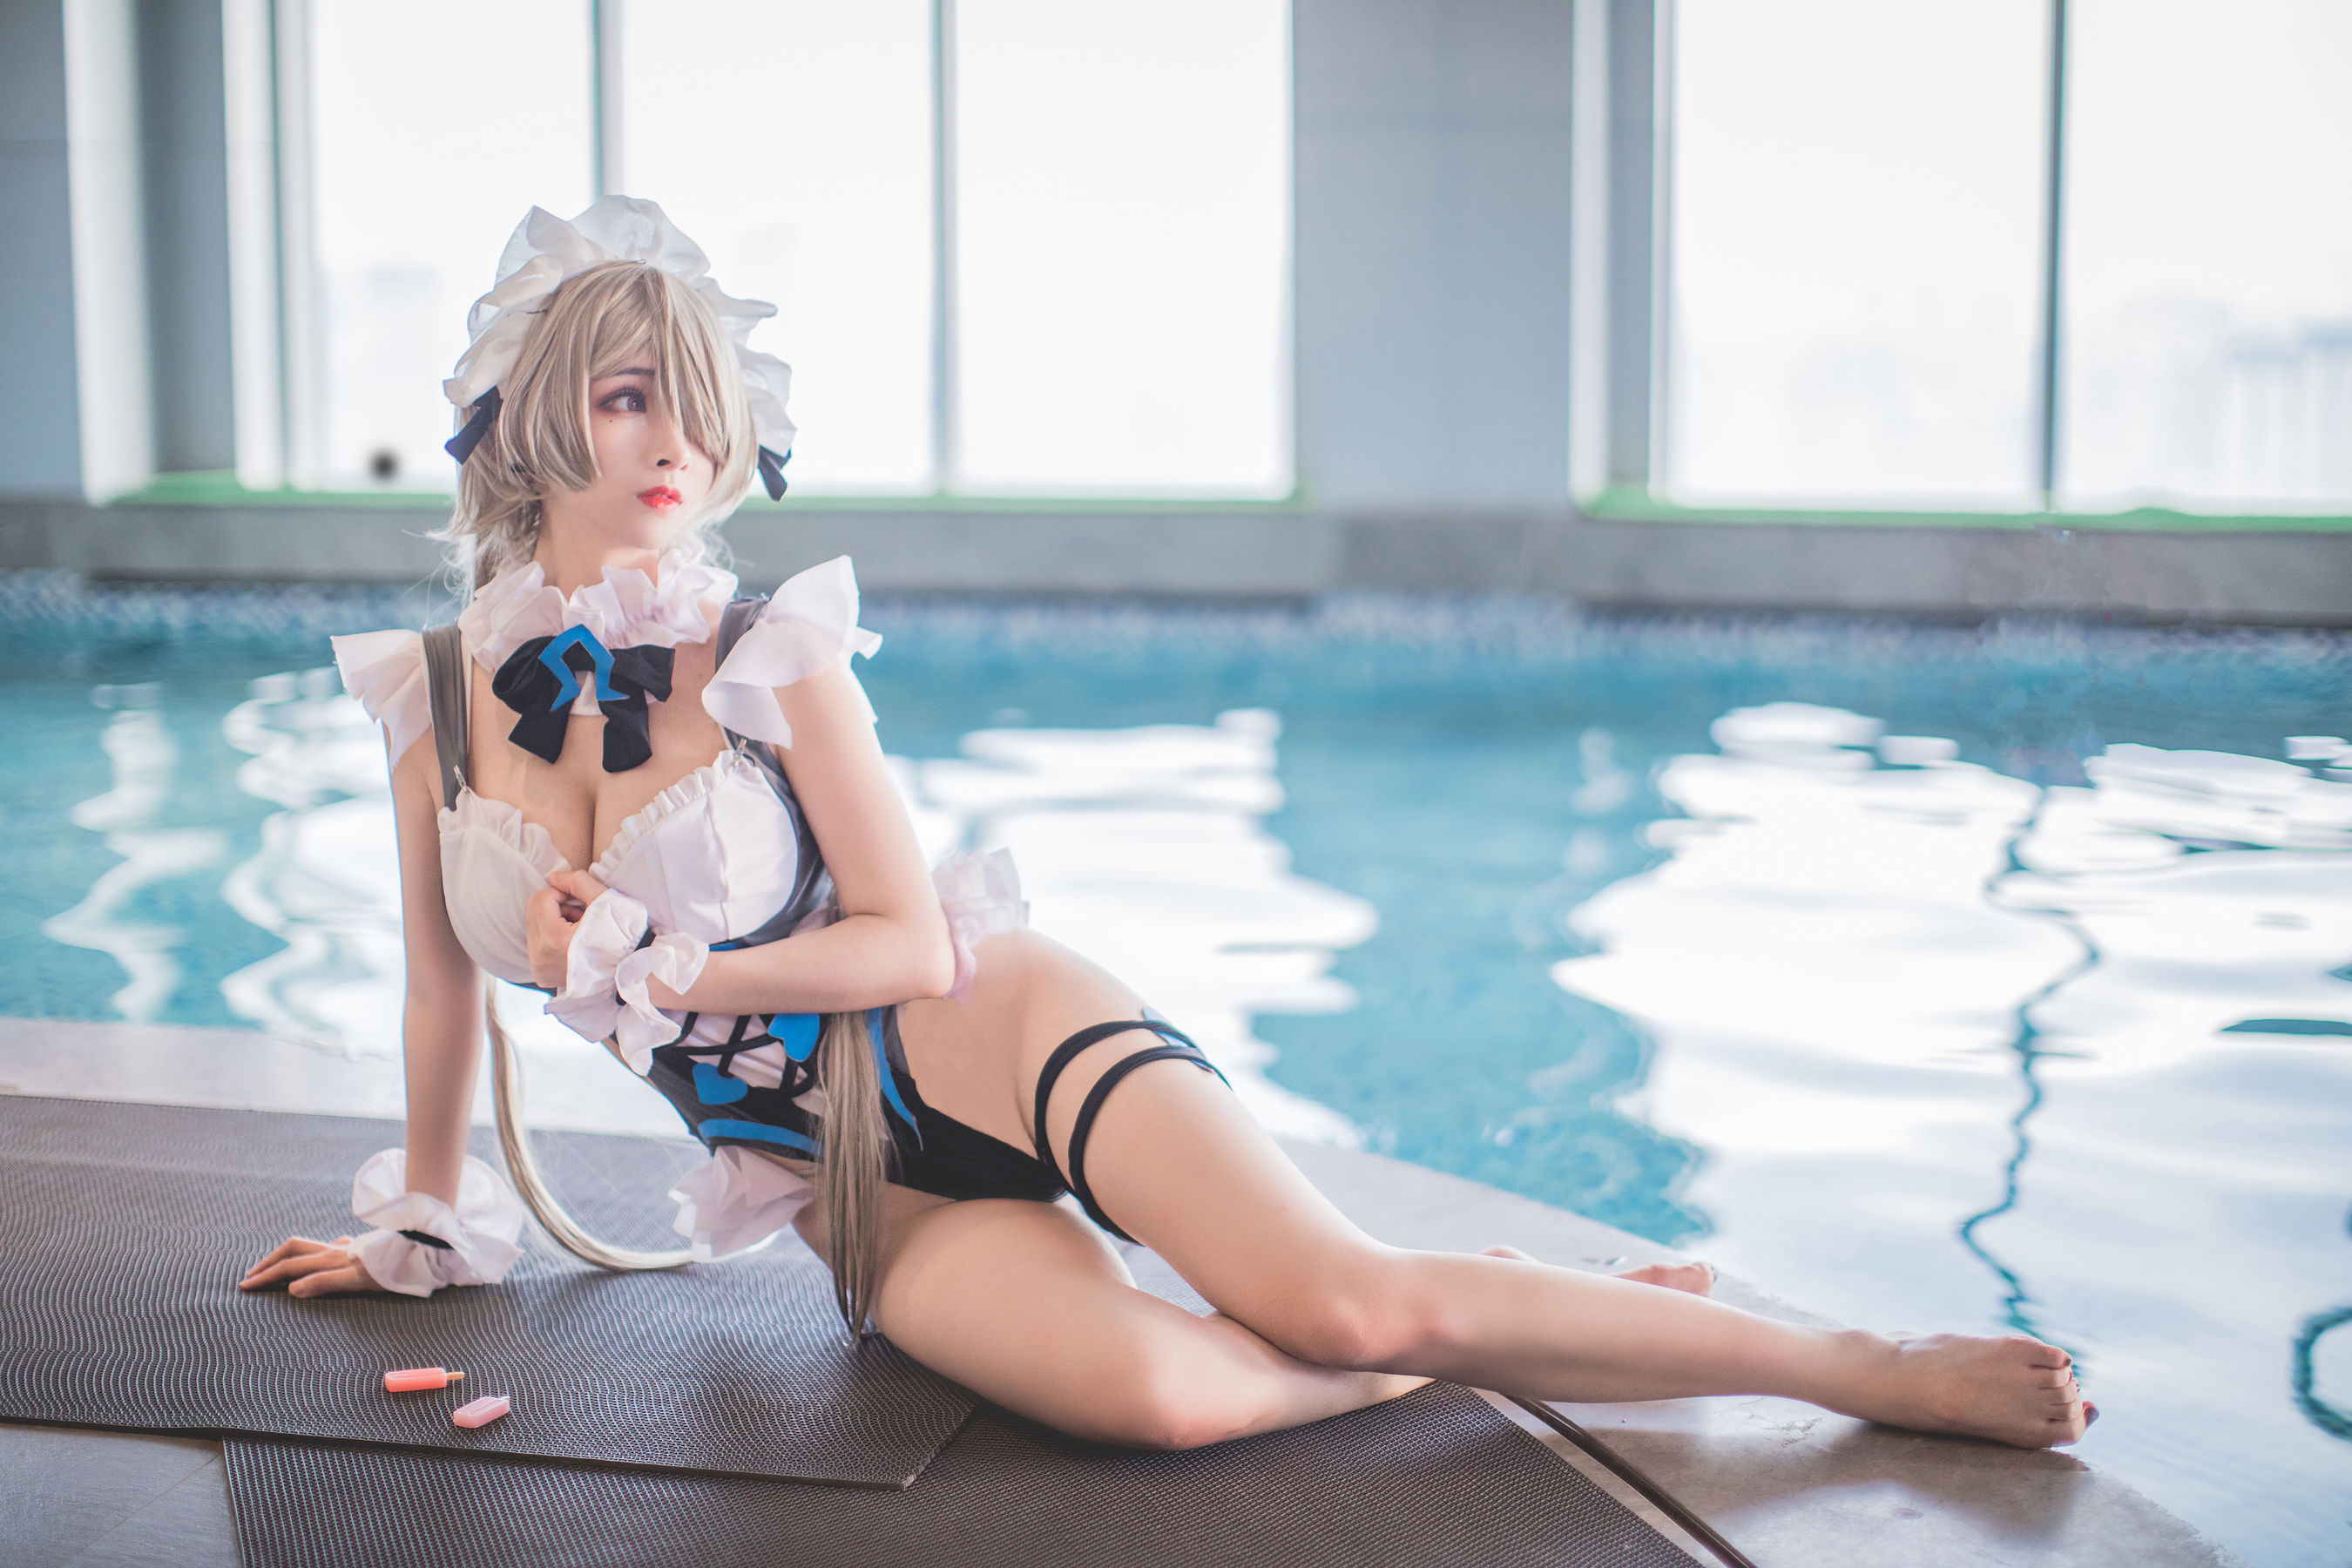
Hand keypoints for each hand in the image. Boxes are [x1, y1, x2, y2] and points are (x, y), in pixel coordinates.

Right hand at [240, 1236, 385, 1297]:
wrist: (419, 1252)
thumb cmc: (390, 1271)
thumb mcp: (357, 1281)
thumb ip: (324, 1282)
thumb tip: (292, 1288)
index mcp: (330, 1258)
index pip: (289, 1267)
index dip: (266, 1276)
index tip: (245, 1287)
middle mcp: (335, 1249)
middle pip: (293, 1250)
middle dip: (269, 1263)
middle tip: (251, 1275)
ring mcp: (347, 1246)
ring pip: (308, 1245)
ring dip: (286, 1254)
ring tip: (274, 1264)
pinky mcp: (358, 1248)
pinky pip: (328, 1247)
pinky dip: (312, 1253)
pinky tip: (317, 1257)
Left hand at [526, 868, 613, 988]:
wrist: (630, 969)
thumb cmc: (622, 934)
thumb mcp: (606, 900)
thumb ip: (577, 882)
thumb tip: (552, 878)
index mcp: (554, 938)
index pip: (542, 899)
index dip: (563, 894)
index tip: (582, 904)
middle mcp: (541, 956)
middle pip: (533, 911)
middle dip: (557, 908)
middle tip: (581, 917)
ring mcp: (539, 968)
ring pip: (533, 926)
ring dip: (554, 922)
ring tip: (579, 931)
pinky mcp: (541, 975)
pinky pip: (536, 944)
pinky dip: (552, 938)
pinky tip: (572, 944)